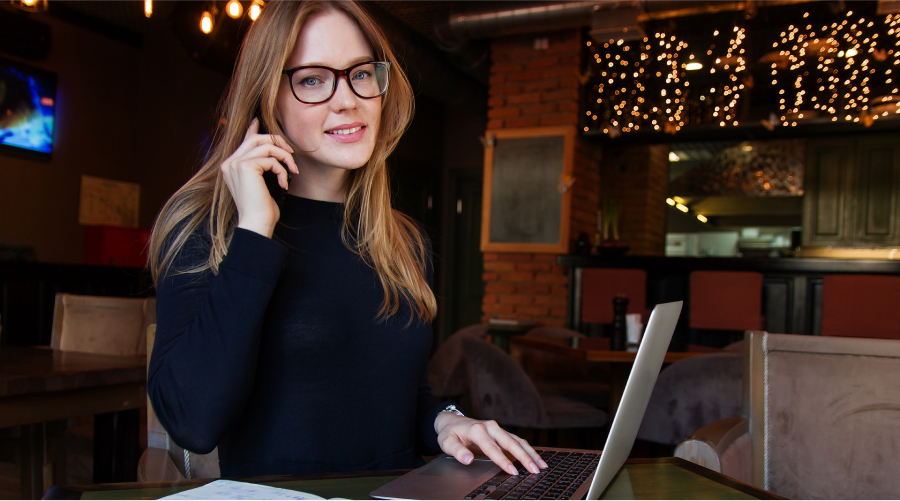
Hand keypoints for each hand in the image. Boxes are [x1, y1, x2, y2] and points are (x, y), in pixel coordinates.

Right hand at [221, 118, 299, 237]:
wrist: (256, 224)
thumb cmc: (261, 208)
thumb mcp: (262, 183)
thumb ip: (261, 165)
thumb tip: (271, 150)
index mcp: (230, 166)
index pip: (243, 141)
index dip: (253, 129)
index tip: (258, 120)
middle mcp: (229, 163)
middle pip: (257, 138)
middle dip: (278, 142)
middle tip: (291, 154)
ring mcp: (236, 164)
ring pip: (266, 146)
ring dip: (284, 157)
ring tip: (292, 171)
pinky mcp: (246, 167)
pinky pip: (271, 159)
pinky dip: (282, 169)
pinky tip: (284, 183)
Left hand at [434, 413, 547, 475]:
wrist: (452, 422)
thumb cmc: (450, 434)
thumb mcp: (447, 442)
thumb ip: (457, 451)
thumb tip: (468, 460)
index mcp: (478, 430)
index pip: (493, 448)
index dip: (503, 461)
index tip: (513, 472)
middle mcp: (491, 427)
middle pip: (511, 443)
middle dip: (524, 457)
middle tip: (535, 470)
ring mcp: (498, 429)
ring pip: (518, 441)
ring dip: (530, 453)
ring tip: (542, 466)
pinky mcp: (502, 432)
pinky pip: (517, 440)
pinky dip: (528, 449)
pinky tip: (536, 458)